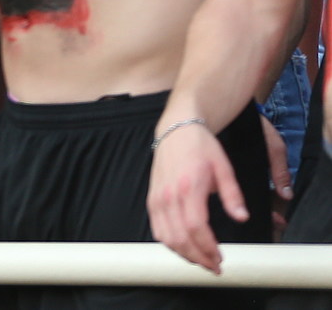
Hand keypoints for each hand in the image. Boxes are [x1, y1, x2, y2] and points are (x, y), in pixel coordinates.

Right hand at [149, 120, 239, 272]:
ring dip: (183, 254)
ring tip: (200, 260)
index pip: (196, 227)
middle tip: (213, 266)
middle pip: (179, 237)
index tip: (220, 258)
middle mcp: (169, 194)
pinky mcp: (152, 198)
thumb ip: (233, 195)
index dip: (208, 248)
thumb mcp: (224, 168)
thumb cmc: (200, 146)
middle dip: (198, 257)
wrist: (176, 129)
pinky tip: (183, 246)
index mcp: (189, 187)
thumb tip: (241, 217)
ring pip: (166, 236)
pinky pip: (157, 228)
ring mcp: (157, 197)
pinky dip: (169, 243)